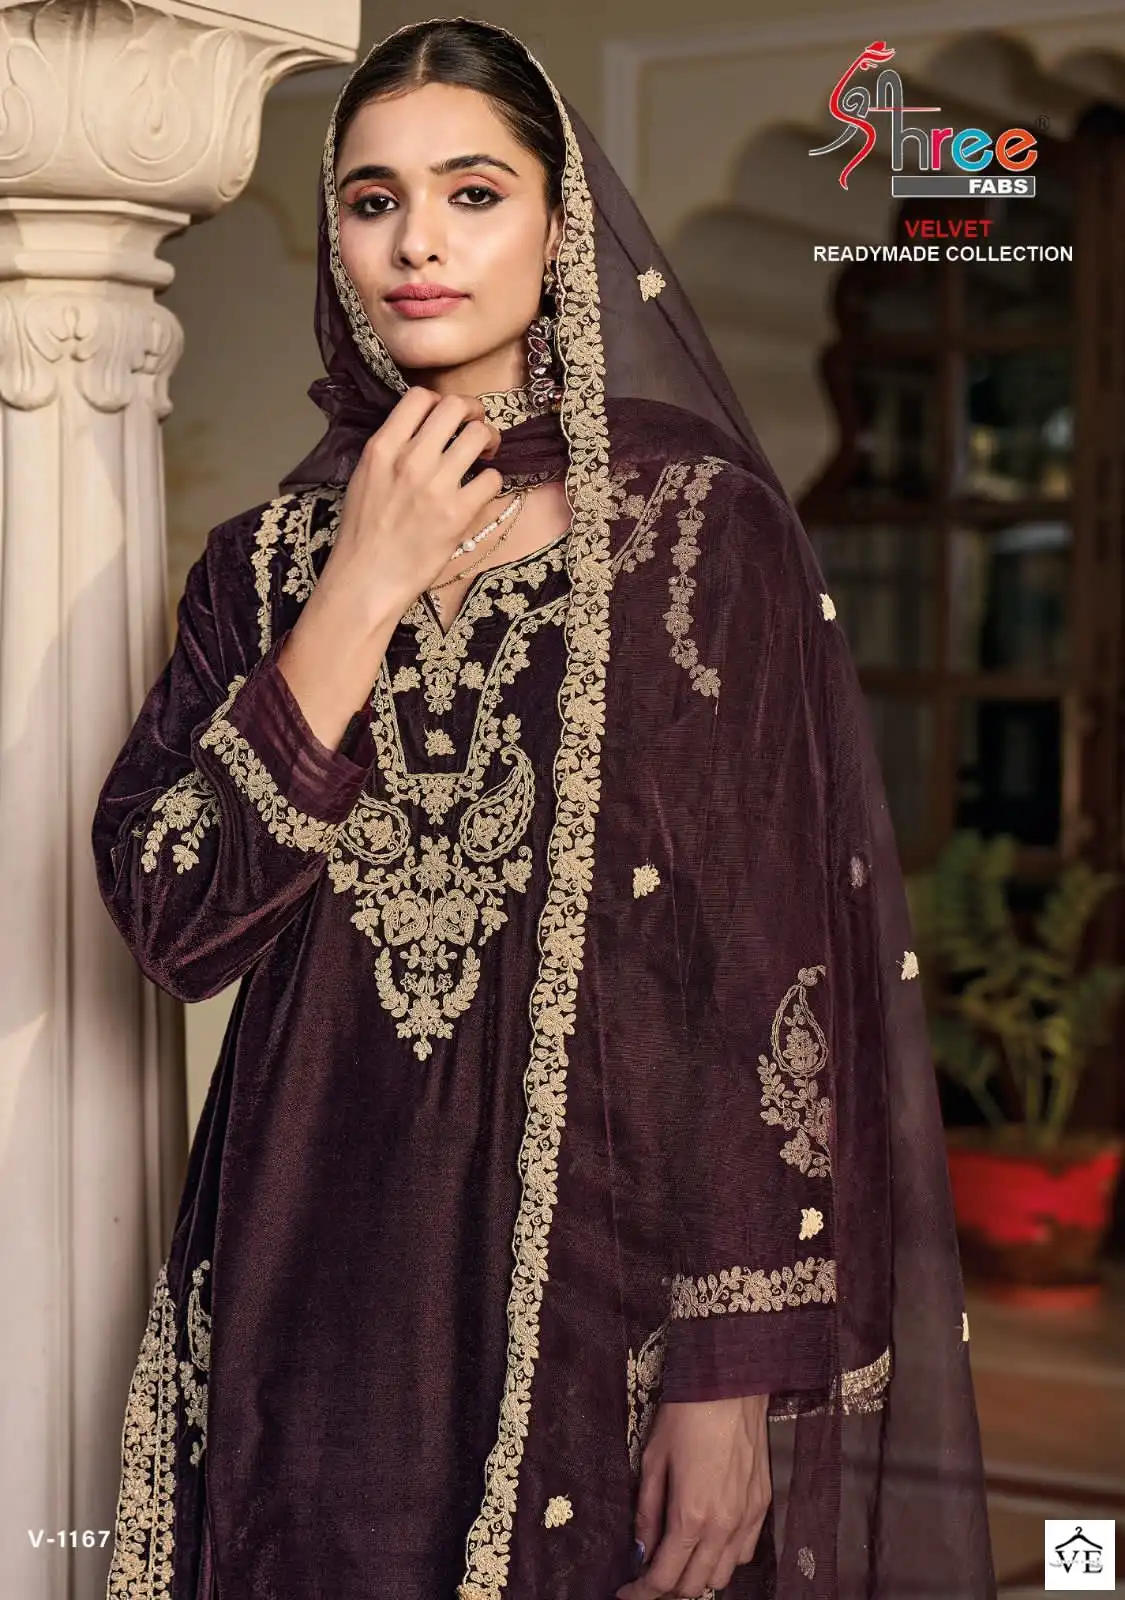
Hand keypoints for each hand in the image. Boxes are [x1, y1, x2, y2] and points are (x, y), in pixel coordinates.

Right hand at [319, 386, 503, 623]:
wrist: (366, 579)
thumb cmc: (363, 534)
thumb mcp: (365, 477)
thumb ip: (391, 449)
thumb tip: (422, 430)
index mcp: (382, 448)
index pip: (420, 397)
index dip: (441, 401)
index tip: (447, 418)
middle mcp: (410, 460)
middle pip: (456, 406)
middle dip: (474, 412)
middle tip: (476, 428)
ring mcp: (436, 486)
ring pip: (480, 435)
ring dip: (489, 441)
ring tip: (485, 456)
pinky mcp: (458, 514)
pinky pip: (492, 479)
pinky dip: (492, 482)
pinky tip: (481, 492)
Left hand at [616, 1394, 770, 1599]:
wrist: (731, 1384)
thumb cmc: (687, 1415)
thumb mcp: (653, 1460)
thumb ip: (646, 1511)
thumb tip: (640, 1548)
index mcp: (690, 1515)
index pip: (664, 1577)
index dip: (642, 1592)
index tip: (627, 1593)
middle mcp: (722, 1526)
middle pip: (694, 1586)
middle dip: (667, 1589)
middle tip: (648, 1575)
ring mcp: (747, 1518)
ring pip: (723, 1576)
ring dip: (698, 1577)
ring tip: (679, 1559)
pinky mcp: (762, 1506)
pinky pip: (745, 1552)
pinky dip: (725, 1559)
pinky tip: (709, 1541)